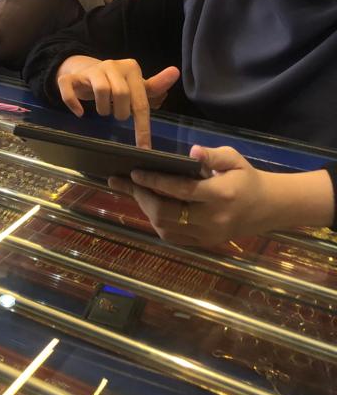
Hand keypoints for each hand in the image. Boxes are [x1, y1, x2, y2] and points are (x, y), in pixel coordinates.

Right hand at [56, 56, 179, 147]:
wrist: (84, 70)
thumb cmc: (116, 83)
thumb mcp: (136, 86)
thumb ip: (155, 86)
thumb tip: (175, 72)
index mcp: (131, 68)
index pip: (140, 100)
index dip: (142, 126)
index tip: (144, 147)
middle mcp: (111, 65)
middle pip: (121, 94)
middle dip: (120, 112)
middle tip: (117, 114)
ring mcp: (91, 71)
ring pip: (100, 92)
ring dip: (102, 109)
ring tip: (104, 110)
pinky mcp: (71, 78)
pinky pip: (70, 90)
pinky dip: (74, 104)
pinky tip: (79, 113)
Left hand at [108, 146, 335, 247]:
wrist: (270, 207)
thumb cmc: (248, 178)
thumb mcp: (234, 159)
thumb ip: (213, 155)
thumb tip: (192, 151)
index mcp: (221, 195)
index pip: (181, 190)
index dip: (154, 182)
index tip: (135, 172)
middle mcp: (213, 219)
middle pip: (167, 214)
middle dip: (141, 197)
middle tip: (124, 182)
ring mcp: (208, 235)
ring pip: (166, 229)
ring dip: (146, 210)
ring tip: (134, 192)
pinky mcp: (205, 243)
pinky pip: (174, 238)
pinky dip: (158, 223)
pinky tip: (149, 206)